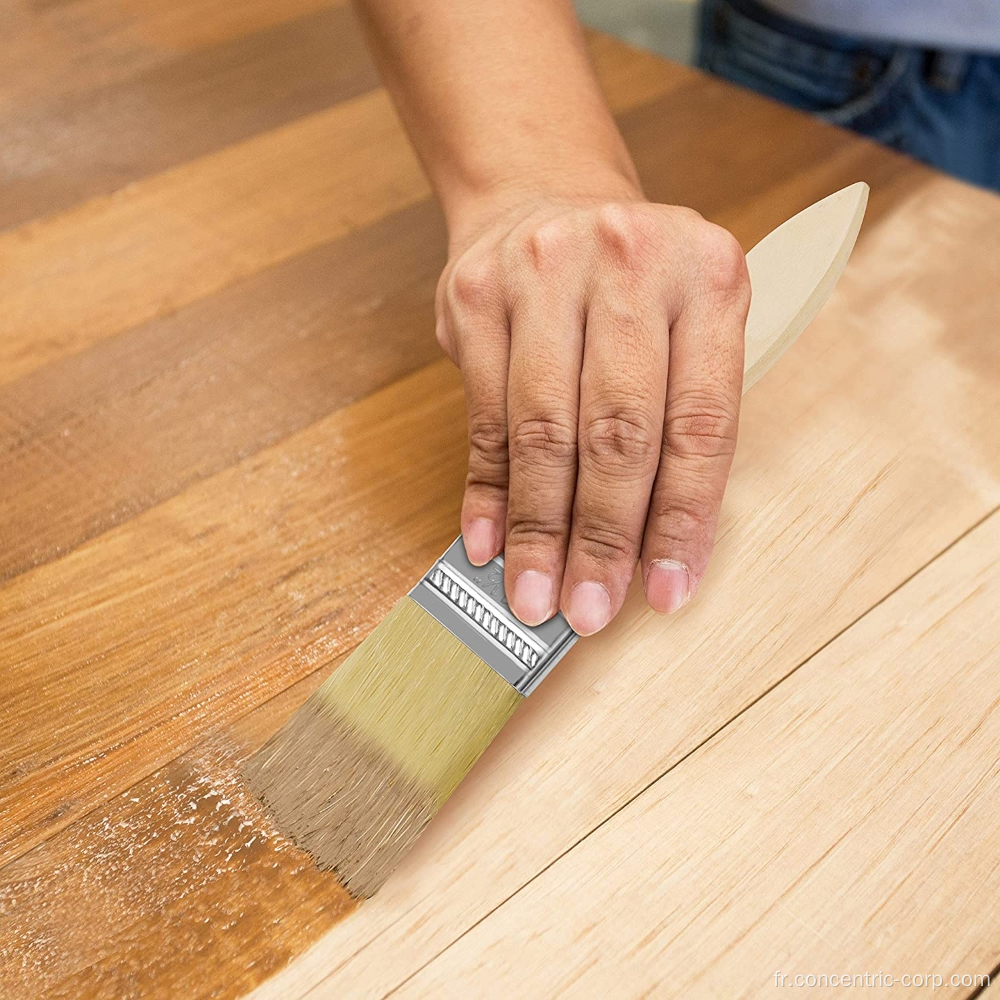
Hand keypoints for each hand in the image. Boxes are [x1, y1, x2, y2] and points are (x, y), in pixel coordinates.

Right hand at [436, 188, 750, 634]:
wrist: (542, 197)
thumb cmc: (629, 288)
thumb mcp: (684, 327)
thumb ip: (675, 427)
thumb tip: (647, 555)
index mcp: (709, 276)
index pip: (699, 422)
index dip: (682, 519)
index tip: (665, 592)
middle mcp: (628, 263)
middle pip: (618, 430)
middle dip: (603, 536)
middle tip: (589, 609)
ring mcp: (544, 272)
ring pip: (544, 430)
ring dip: (540, 528)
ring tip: (537, 595)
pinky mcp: (476, 295)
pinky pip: (483, 415)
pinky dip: (489, 490)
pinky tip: (490, 543)